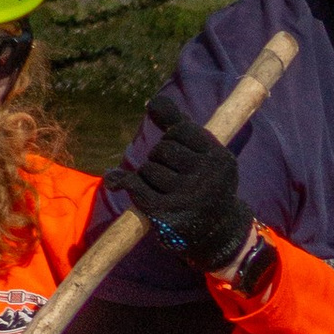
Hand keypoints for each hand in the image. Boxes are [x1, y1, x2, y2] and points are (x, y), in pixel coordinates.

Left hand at [122, 105, 258, 274]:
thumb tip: (151, 102)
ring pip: (147, 168)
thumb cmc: (204, 183)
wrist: (216, 231)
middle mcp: (207, 177)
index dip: (173, 139)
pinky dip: (120, 180)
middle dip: (160, 158)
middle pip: (162, 149)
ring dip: (148, 176)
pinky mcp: (165, 215)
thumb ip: (179, 123)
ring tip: (165, 190)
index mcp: (219, 157)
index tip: (180, 154)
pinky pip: (135, 186)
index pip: (179, 130)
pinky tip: (114, 180)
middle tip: (173, 176)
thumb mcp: (202, 152)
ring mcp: (186, 197)